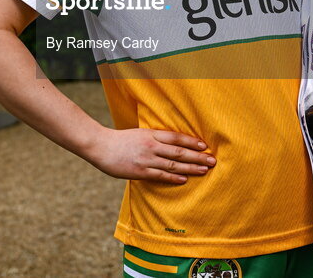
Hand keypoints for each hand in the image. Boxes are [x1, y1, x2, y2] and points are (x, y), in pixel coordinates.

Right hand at [84, 128, 215, 183]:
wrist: (100, 146)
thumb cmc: (120, 140)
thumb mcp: (139, 134)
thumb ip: (154, 138)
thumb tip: (172, 144)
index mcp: (151, 134)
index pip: (176, 137)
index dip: (191, 141)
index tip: (204, 145)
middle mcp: (151, 146)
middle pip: (179, 151)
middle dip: (197, 156)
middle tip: (212, 160)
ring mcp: (146, 159)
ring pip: (173, 164)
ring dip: (190, 168)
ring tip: (204, 170)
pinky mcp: (140, 171)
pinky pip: (160, 175)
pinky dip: (174, 177)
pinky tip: (184, 179)